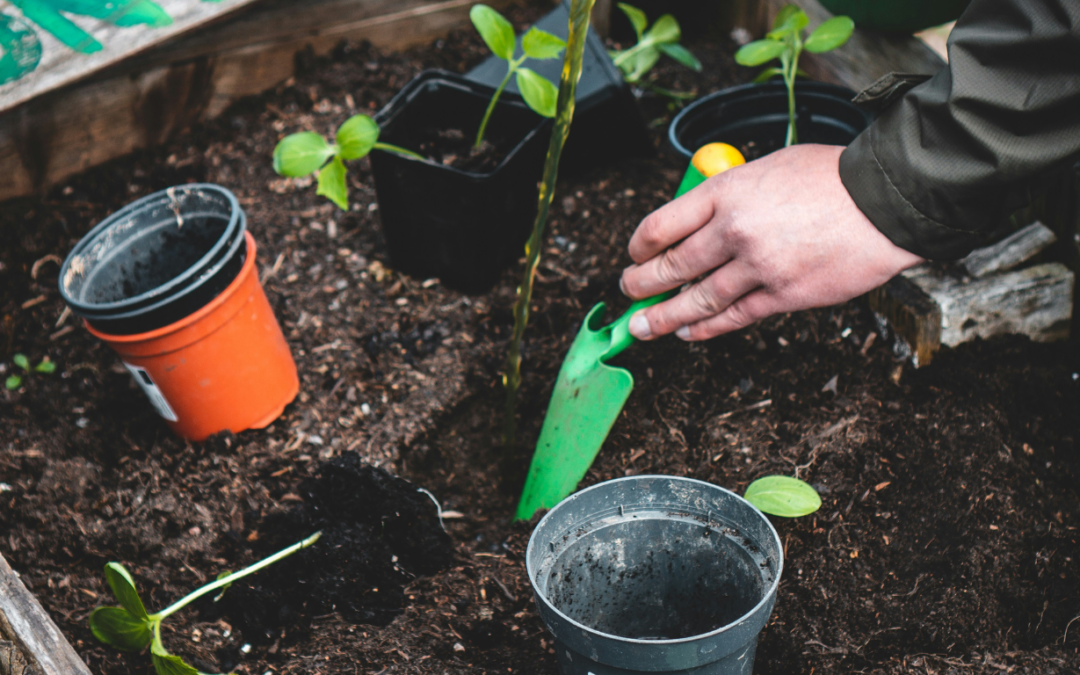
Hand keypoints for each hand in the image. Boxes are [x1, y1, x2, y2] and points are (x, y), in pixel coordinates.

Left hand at [619, 144, 923, 340]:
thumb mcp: (769, 167)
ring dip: (663, 317)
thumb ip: (731, 193)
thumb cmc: (832, 178)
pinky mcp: (783, 295)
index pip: (662, 224)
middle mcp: (734, 230)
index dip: (639, 245)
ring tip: (641, 327)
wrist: (886, 201)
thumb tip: (702, 218)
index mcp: (727, 192)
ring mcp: (758, 267)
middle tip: (627, 292)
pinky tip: (688, 332)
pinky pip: (733, 317)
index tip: (633, 254)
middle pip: (672, 266)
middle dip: (641, 284)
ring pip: (697, 300)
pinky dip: (706, 328)